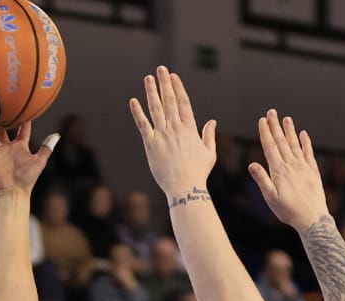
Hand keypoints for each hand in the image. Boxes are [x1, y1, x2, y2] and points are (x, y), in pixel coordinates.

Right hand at [0, 123, 55, 195]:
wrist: (15, 191)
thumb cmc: (28, 178)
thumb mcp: (39, 161)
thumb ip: (46, 148)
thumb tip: (57, 134)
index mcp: (20, 146)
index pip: (22, 130)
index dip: (24, 119)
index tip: (23, 107)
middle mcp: (7, 147)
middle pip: (1, 131)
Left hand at [129, 67, 216, 200]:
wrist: (185, 188)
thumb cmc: (198, 173)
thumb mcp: (209, 153)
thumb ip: (209, 135)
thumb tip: (212, 121)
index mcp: (190, 129)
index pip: (183, 103)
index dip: (177, 88)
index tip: (173, 76)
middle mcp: (176, 128)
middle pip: (169, 101)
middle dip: (164, 83)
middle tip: (160, 69)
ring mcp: (162, 135)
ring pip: (155, 108)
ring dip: (151, 92)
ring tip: (148, 78)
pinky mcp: (151, 144)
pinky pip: (143, 124)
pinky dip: (137, 112)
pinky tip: (133, 101)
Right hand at [248, 108, 325, 231]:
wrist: (312, 218)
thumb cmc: (289, 211)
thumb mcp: (271, 198)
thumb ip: (262, 180)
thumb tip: (252, 164)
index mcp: (279, 171)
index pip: (270, 147)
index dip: (265, 133)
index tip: (262, 121)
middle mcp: (291, 165)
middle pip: (281, 142)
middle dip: (275, 126)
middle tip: (271, 112)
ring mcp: (303, 167)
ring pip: (295, 144)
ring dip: (289, 131)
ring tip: (286, 118)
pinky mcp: (313, 172)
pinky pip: (309, 153)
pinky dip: (306, 143)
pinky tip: (303, 134)